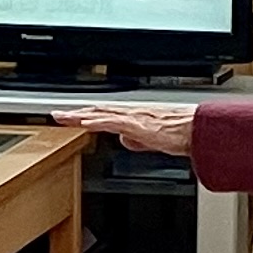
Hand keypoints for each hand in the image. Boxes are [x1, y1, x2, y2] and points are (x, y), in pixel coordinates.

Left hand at [54, 102, 195, 156]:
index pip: (103, 114)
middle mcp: (130, 114)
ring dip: (81, 115)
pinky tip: (86, 123)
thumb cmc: (181, 133)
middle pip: (97, 111)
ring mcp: (133, 118)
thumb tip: (125, 141)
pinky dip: (99, 121)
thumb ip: (137, 140)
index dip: (84, 115)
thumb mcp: (152, 140)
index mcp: (133, 118)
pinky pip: (115, 122)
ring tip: (64, 117)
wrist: (196, 130)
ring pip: (101, 113)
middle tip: (56, 114)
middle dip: (75, 113)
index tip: (69, 117)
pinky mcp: (138, 125)